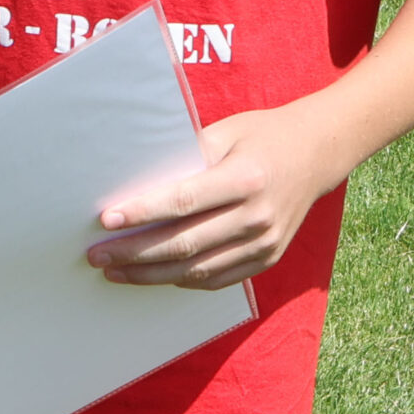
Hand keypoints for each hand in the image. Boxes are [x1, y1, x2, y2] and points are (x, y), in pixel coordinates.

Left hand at [85, 106, 344, 291]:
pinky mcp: (268, 259)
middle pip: (186, 243)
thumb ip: (186, 155)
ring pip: (198, 269)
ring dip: (152, 275)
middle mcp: (258, 217)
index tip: (106, 220)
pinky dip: (182, 281)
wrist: (318, 154)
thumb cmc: (261, 135)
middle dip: (135, 253)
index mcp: (246, 179)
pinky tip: (153, 276)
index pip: (184, 201)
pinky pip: (218, 279)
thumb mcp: (226, 132)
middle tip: (96, 256)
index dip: (143, 212)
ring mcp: (266, 243)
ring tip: (114, 272)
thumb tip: (137, 177)